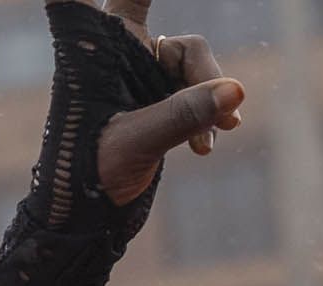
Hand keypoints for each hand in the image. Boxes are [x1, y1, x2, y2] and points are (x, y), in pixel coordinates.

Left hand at [74, 0, 247, 203]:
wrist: (86, 220)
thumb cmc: (88, 177)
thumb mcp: (135, 144)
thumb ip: (181, 116)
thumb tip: (235, 91)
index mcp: (92, 52)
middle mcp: (114, 54)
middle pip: (165, 28)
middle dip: (194, 57)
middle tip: (216, 91)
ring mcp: (137, 75)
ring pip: (190, 61)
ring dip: (207, 95)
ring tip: (220, 134)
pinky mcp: (157, 98)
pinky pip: (195, 90)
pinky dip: (206, 113)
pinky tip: (207, 146)